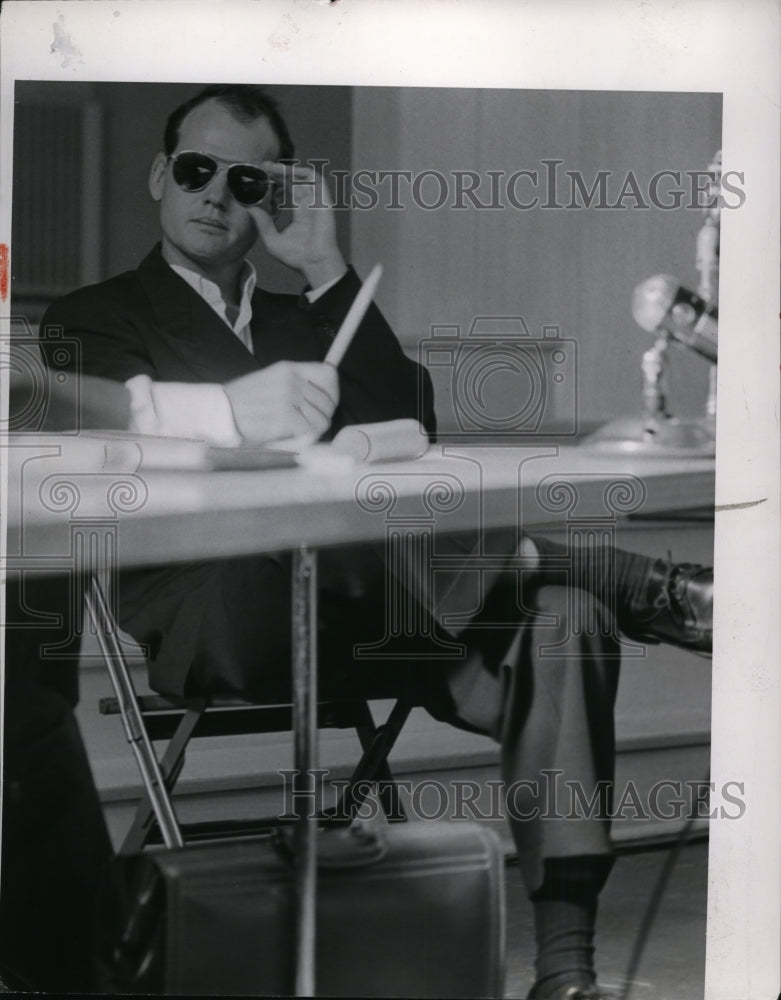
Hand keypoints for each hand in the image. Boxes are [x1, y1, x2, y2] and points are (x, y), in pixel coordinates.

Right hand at [224, 361, 338, 443]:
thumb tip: (323, 398)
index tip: (327, 403)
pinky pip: (310, 431)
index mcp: (289, 368)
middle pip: (329, 401)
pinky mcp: (286, 417)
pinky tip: (289, 437)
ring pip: (323, 419)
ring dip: (313, 430)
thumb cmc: (243, 401)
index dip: (333, 392)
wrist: (222, 411)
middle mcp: (292, 380)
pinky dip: (303, 438)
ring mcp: (290, 398)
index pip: (328, 375)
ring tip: (297, 431)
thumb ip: (296, 385)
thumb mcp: (271, 380)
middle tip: (309, 424)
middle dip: (323, 416)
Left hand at [248, 162, 346, 288]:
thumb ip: (261, 221)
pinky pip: (314, 178)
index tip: (258, 181)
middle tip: (260, 168)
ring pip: (301, 178)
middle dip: (276, 174)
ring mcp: (315, 202)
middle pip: (291, 183)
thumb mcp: (271, 238)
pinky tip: (286, 171)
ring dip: (285, 170)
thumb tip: (247, 205)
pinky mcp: (322, 200)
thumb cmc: (297, 257)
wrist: (315, 263)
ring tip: (269, 168)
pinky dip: (300, 172)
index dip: (272, 185)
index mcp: (298, 215)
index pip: (285, 194)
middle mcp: (307, 206)